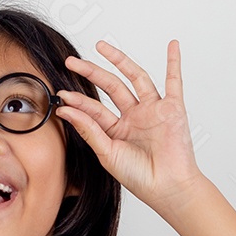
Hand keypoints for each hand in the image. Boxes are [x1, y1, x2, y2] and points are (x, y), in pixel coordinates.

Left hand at [54, 40, 203, 214]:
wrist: (167, 188)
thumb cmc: (140, 177)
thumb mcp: (107, 153)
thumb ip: (89, 129)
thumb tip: (67, 110)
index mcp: (118, 130)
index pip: (94, 108)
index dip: (78, 100)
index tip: (62, 94)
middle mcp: (135, 117)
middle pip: (111, 86)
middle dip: (91, 72)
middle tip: (72, 61)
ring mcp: (153, 111)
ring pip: (135, 78)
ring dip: (120, 60)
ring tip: (102, 46)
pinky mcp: (173, 109)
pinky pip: (174, 82)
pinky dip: (174, 63)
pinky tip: (172, 46)